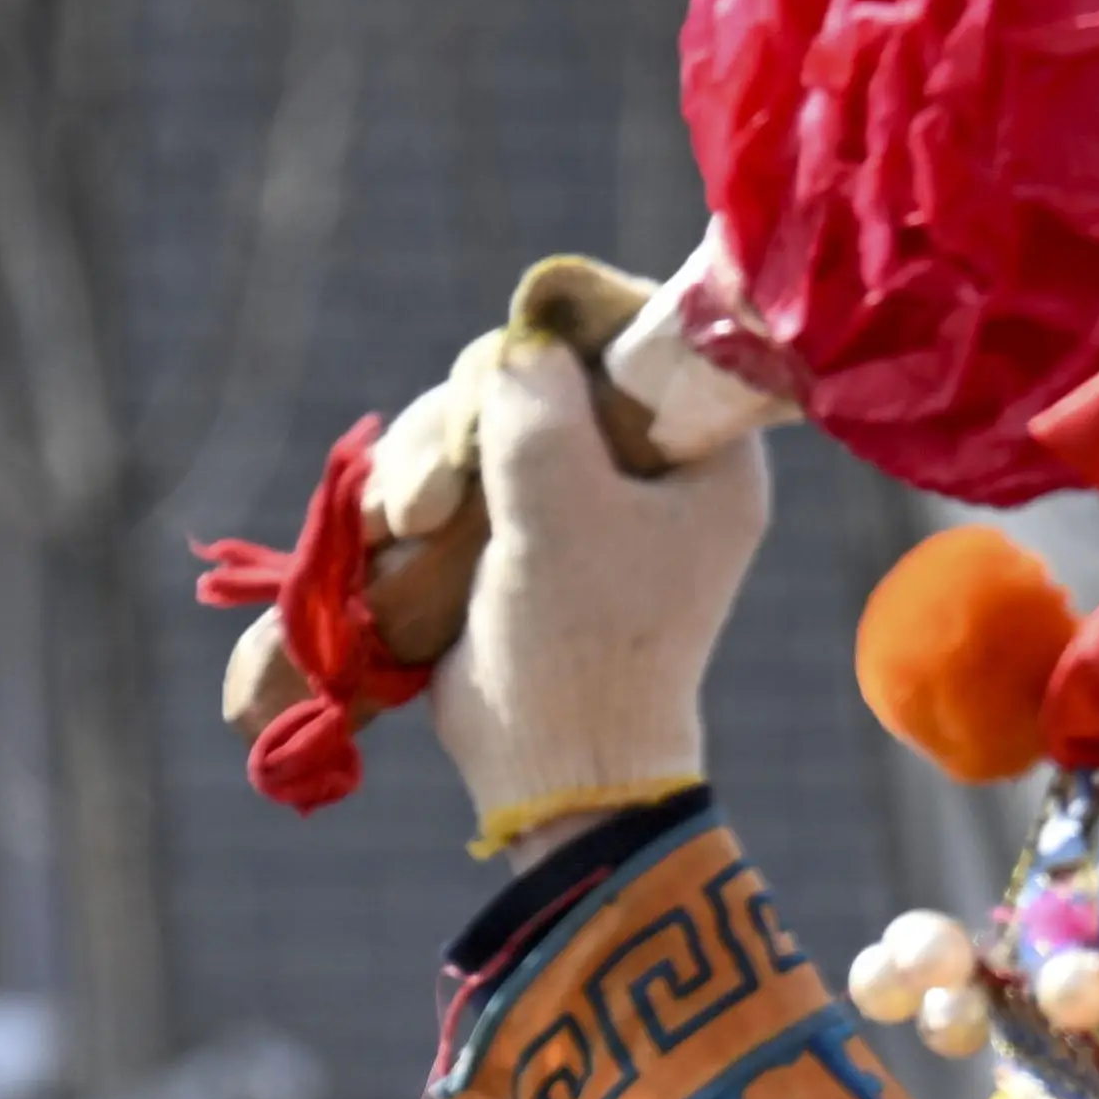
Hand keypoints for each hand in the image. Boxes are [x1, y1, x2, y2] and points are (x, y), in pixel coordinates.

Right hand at [422, 313, 764, 854]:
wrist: (551, 769)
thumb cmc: (581, 642)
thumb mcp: (560, 510)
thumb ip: (539, 409)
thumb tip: (515, 347)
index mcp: (702, 453)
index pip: (645, 340)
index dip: (573, 329)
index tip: (514, 351)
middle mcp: (646, 467)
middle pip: (544, 381)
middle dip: (469, 422)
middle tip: (432, 492)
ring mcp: (576, 504)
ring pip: (485, 428)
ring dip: (427, 463)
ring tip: (406, 526)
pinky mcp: (516, 539)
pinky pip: (459, 477)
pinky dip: (419, 495)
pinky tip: (396, 531)